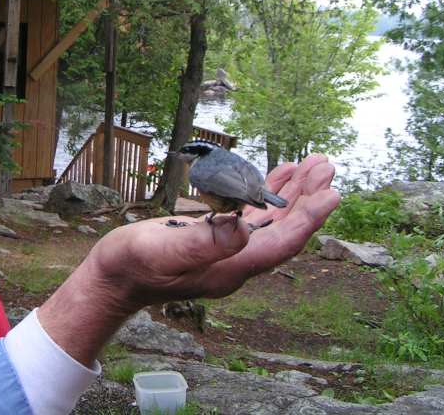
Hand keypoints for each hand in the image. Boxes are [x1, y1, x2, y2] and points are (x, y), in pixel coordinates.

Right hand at [37, 154, 338, 364]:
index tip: (330, 193)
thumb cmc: (132, 264)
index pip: (280, 243)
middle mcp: (236, 262)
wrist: (112, 279)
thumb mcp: (162, 250)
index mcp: (230, 267)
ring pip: (271, 222)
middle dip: (307, 199)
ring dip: (293, 195)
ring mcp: (227, 253)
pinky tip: (276, 177)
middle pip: (283, 230)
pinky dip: (266, 195)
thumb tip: (242, 226)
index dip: (307, 219)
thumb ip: (201, 242)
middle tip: (324, 165)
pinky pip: (251, 217)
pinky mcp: (215, 242)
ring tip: (312, 166)